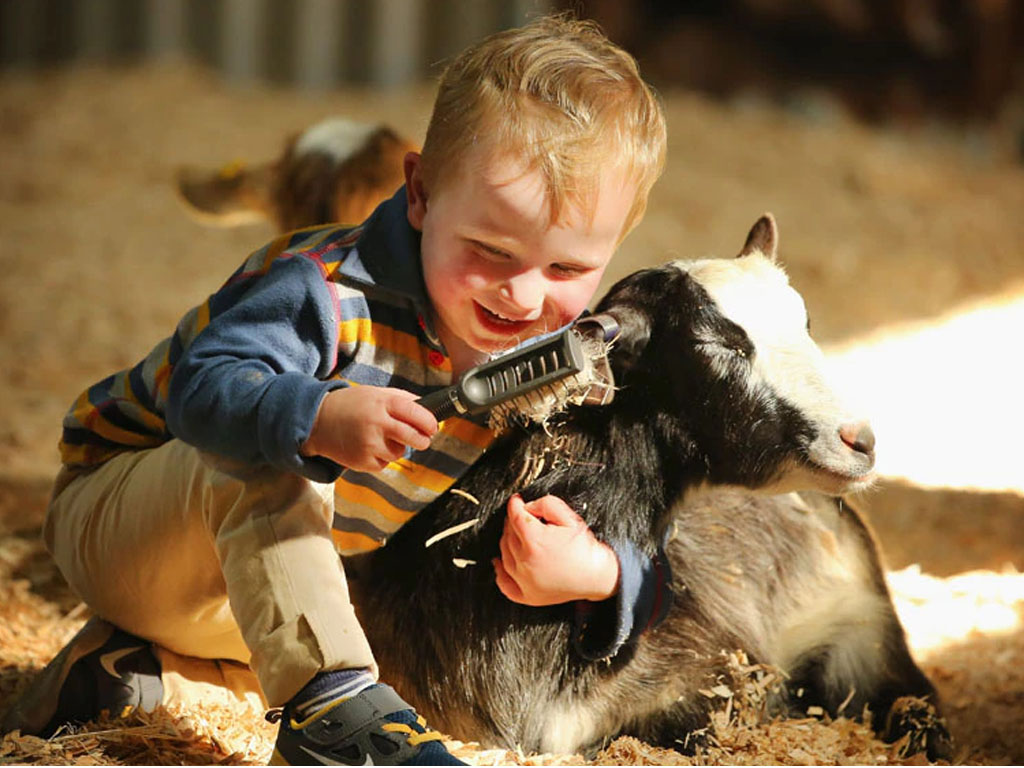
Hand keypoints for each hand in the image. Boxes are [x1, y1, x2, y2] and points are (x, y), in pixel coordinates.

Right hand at [301, 386, 436, 471]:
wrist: (317, 421)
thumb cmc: (350, 405)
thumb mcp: (375, 393)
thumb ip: (401, 399)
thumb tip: (428, 406)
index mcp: (382, 403)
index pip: (416, 414)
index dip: (429, 422)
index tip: (433, 426)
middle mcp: (376, 424)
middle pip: (414, 437)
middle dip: (423, 440)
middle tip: (422, 439)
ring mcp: (369, 444)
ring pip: (400, 453)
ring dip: (397, 447)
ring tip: (380, 437)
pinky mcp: (362, 461)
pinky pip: (385, 463)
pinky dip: (382, 457)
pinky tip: (369, 446)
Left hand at [493, 494, 619, 605]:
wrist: (599, 576)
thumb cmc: (585, 548)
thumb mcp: (569, 517)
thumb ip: (546, 504)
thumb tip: (527, 507)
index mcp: (534, 541)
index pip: (514, 516)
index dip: (515, 504)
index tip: (516, 500)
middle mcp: (525, 562)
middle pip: (508, 534)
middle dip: (513, 521)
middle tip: (524, 516)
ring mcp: (524, 581)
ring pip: (504, 554)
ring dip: (508, 541)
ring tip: (518, 535)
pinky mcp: (528, 596)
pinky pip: (504, 583)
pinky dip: (500, 571)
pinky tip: (499, 563)